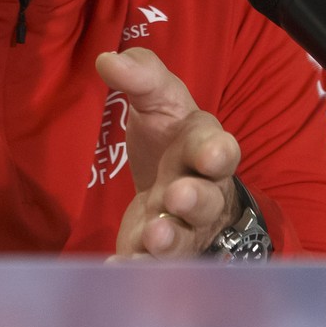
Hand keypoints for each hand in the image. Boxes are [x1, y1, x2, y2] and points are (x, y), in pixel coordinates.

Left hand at [95, 47, 240, 259]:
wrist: (171, 180)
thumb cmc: (169, 135)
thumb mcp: (158, 97)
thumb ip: (140, 75)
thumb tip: (107, 60)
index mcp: (205, 147)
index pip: (218, 148)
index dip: (216, 152)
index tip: (209, 154)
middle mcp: (201, 191)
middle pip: (207, 199)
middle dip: (195, 199)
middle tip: (177, 195)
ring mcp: (183, 226)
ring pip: (184, 237)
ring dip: (170, 238)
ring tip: (153, 236)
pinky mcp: (158, 252)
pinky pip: (153, 264)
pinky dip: (137, 266)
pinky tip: (117, 267)